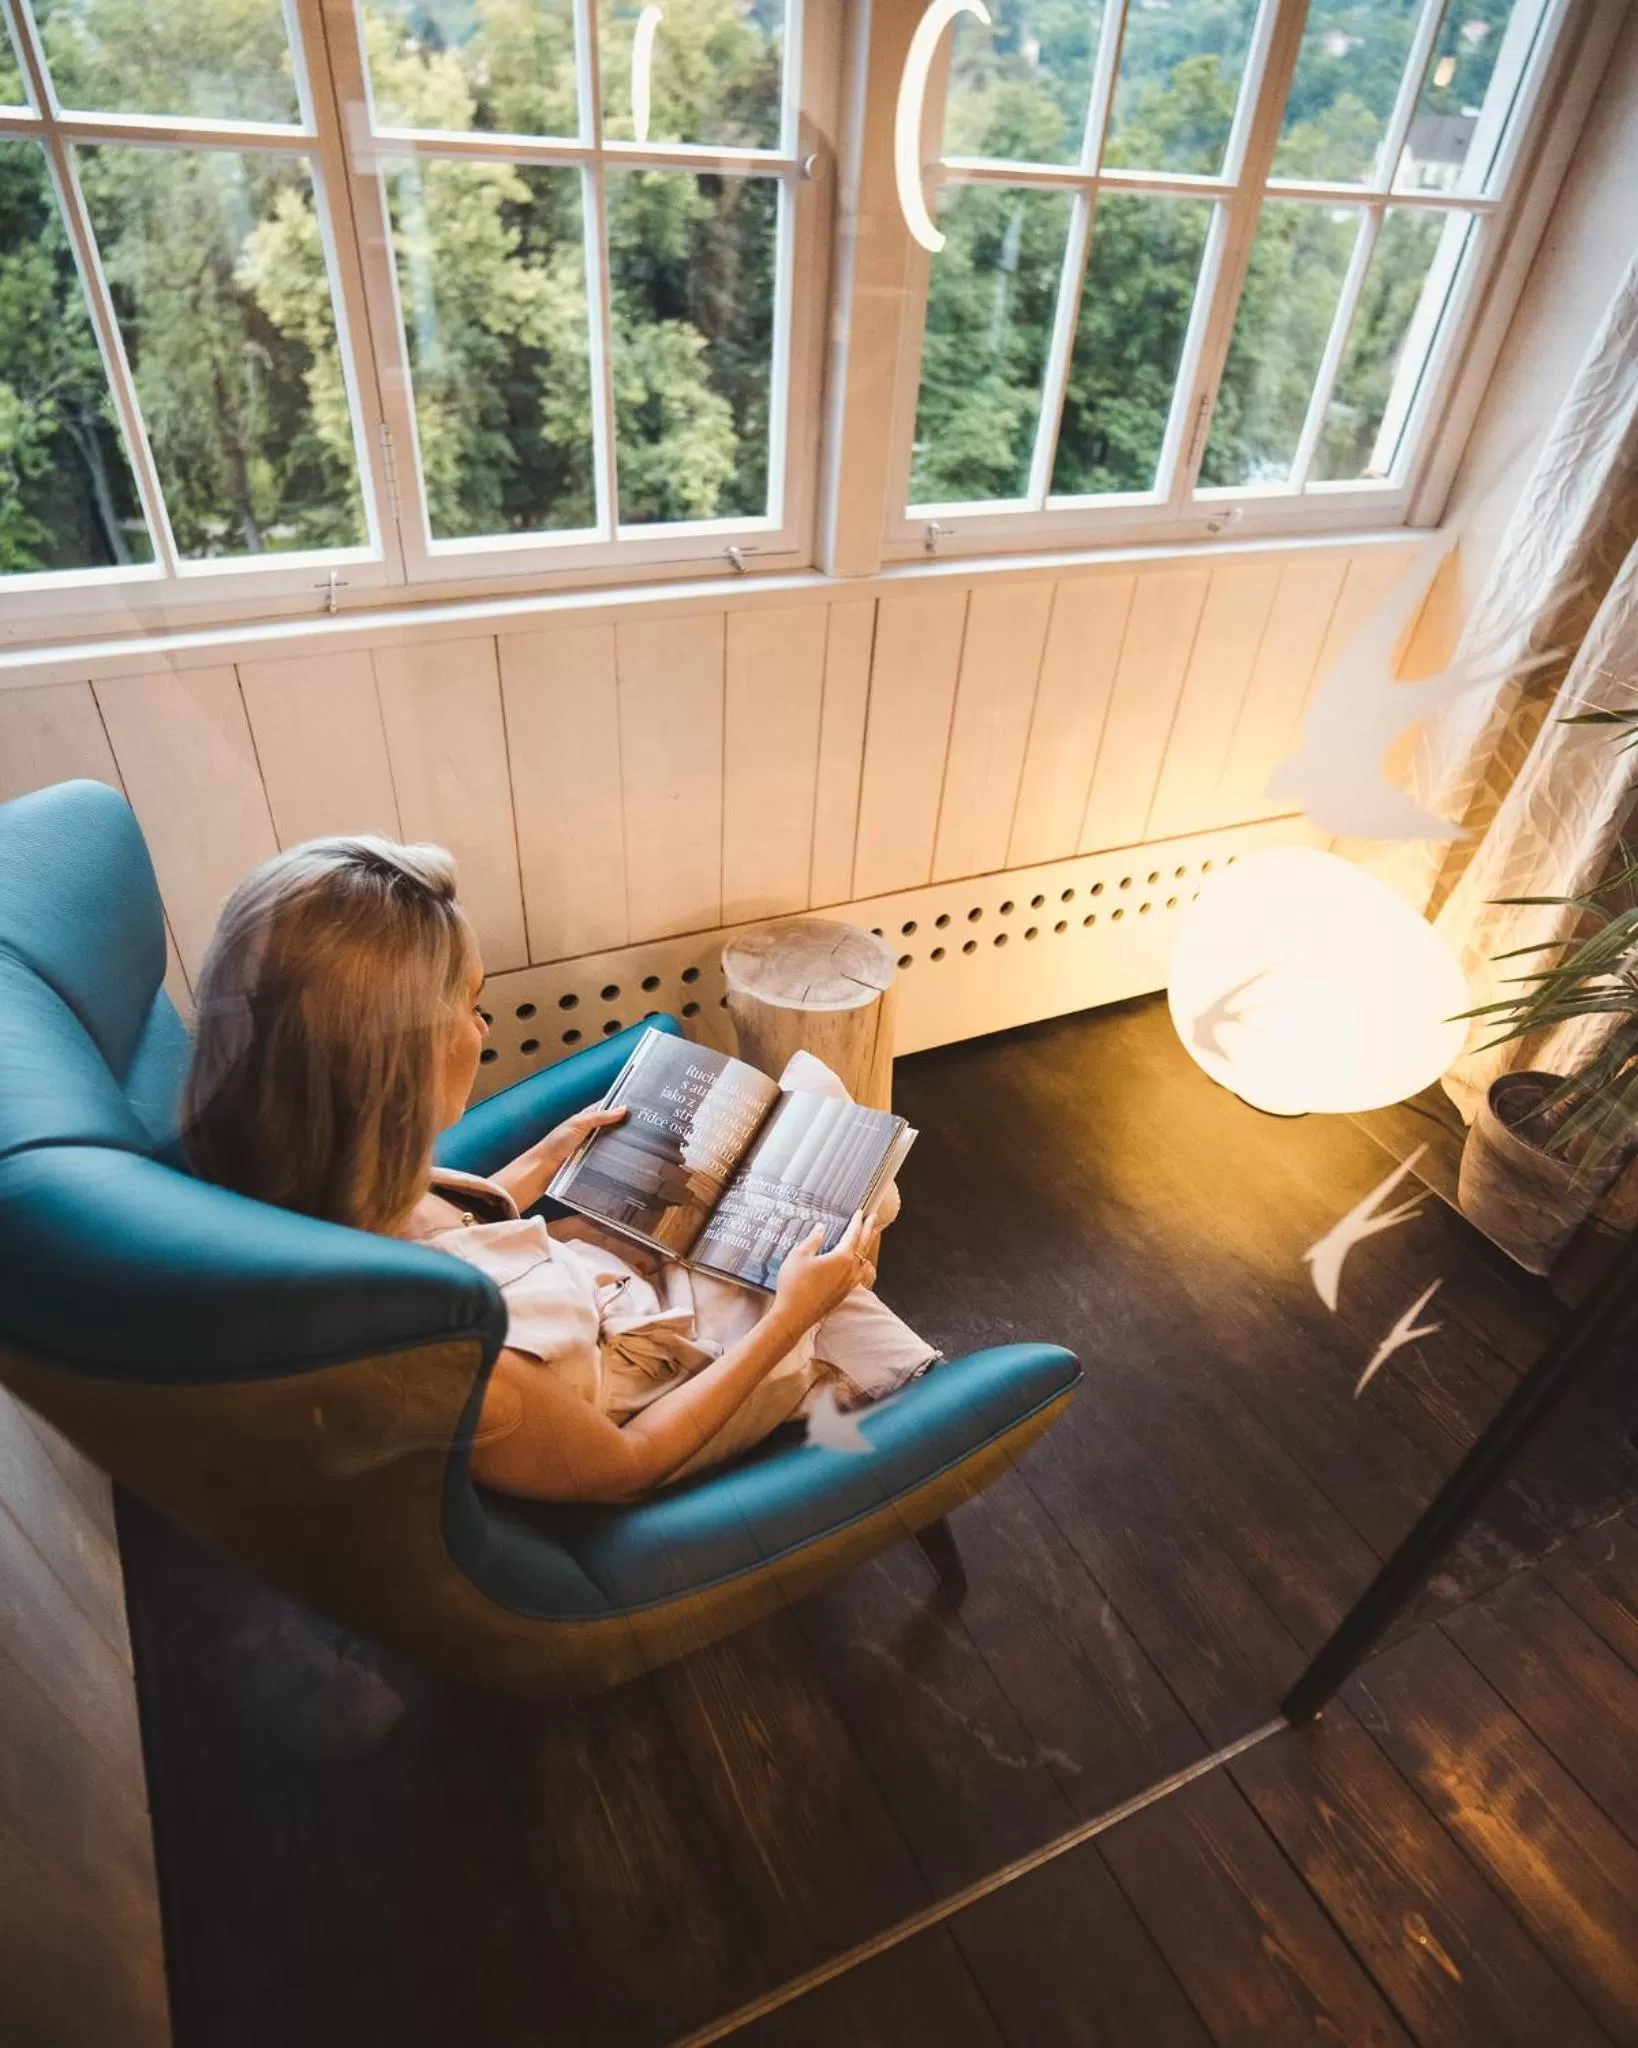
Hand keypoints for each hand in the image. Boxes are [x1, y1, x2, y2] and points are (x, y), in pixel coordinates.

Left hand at [493, 1105, 626, 1212]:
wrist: (543, 1169)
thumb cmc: (555, 1144)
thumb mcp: (579, 1124)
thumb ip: (600, 1116)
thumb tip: (622, 1109)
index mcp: (585, 1117)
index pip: (607, 1107)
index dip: (620, 1106)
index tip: (638, 1108)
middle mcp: (589, 1131)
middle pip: (612, 1126)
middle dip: (625, 1126)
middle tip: (643, 1127)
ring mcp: (591, 1147)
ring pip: (612, 1142)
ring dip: (621, 1144)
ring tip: (639, 1144)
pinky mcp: (591, 1162)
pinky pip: (607, 1157)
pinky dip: (615, 1158)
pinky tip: (625, 1160)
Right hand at [773, 1211, 881, 1330]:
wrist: (794, 1315)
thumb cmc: (795, 1284)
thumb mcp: (799, 1256)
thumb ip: (813, 1240)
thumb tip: (822, 1228)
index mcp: (842, 1258)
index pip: (853, 1235)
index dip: (857, 1222)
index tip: (861, 1212)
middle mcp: (850, 1270)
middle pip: (863, 1246)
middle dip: (869, 1230)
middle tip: (874, 1218)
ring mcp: (849, 1284)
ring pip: (864, 1261)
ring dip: (867, 1247)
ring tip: (870, 1238)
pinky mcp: (844, 1293)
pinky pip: (859, 1274)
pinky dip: (863, 1264)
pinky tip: (860, 1265)